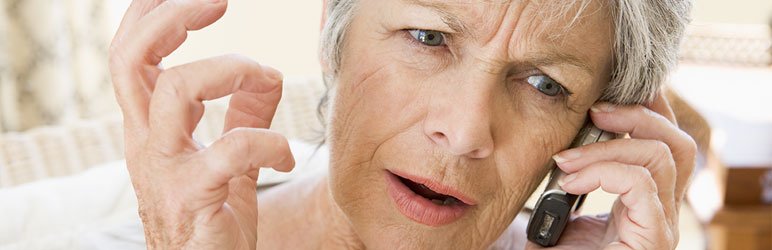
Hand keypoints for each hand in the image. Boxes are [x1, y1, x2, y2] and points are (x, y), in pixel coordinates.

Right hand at [108, 0, 293, 248]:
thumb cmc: (213, 217)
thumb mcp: (230, 157)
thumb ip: (244, 114)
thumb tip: (267, 73)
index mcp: (150, 127)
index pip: (131, 57)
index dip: (155, 17)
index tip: (205, 3)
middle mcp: (146, 142)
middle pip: (131, 60)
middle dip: (171, 18)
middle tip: (217, 3)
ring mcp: (164, 171)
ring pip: (173, 92)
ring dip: (228, 69)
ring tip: (264, 76)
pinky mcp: (192, 199)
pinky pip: (229, 151)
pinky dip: (268, 141)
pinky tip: (287, 156)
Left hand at [526, 91, 696, 249]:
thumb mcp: (558, 205)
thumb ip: (571, 173)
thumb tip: (561, 134)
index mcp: (641, 200)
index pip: (663, 144)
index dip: (644, 111)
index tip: (605, 94)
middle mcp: (659, 211)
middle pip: (678, 142)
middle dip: (639, 114)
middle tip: (595, 110)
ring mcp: (659, 226)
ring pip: (665, 155)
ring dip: (611, 143)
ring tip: (569, 156)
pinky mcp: (651, 238)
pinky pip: (642, 183)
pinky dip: (603, 170)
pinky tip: (570, 182)